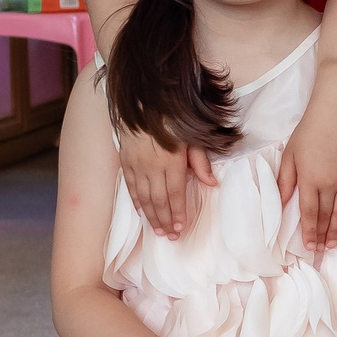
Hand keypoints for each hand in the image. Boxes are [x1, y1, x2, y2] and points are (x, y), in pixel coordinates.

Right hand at [116, 124, 212, 239]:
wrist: (143, 100)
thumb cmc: (172, 118)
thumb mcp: (192, 136)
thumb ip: (201, 161)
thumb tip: (212, 183)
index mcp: (171, 160)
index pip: (175, 194)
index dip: (178, 213)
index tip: (181, 228)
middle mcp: (152, 166)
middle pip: (158, 200)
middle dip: (165, 220)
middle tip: (171, 236)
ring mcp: (136, 164)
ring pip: (143, 197)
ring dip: (151, 216)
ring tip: (157, 230)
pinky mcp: (125, 160)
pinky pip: (130, 187)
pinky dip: (136, 202)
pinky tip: (141, 213)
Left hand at [279, 100, 336, 252]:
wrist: (336, 113)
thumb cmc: (309, 132)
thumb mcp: (290, 155)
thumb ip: (286, 181)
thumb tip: (283, 203)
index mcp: (310, 179)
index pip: (310, 213)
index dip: (309, 231)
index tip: (308, 246)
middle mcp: (330, 183)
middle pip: (327, 216)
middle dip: (323, 235)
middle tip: (321, 250)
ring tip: (333, 244)